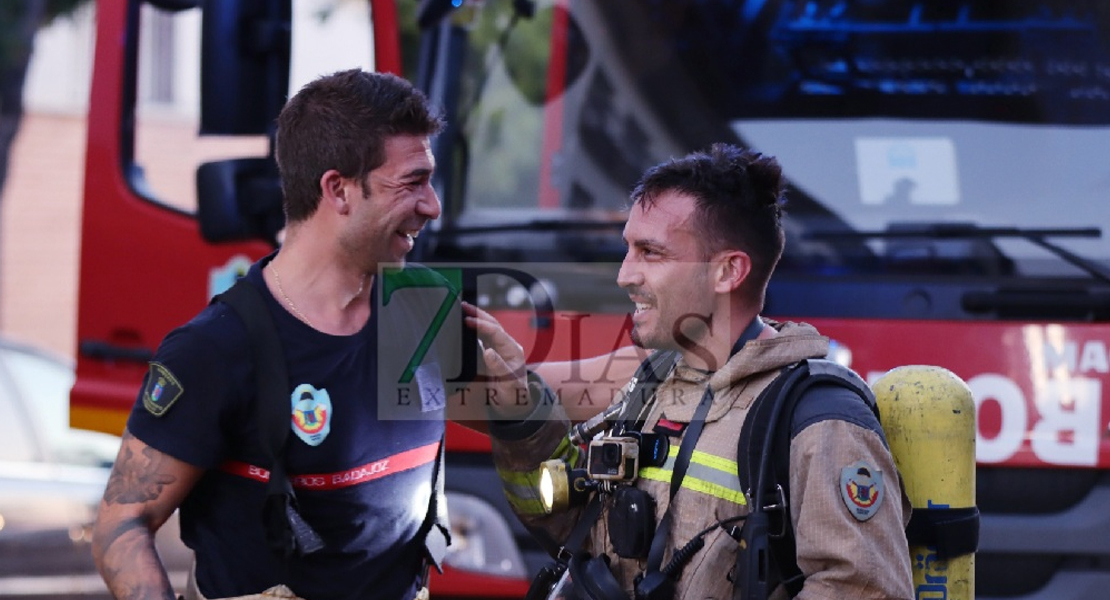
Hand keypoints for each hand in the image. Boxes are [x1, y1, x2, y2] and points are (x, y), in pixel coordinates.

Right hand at [462, 302, 530, 417]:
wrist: (514, 404)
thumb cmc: (513, 394)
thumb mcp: (508, 383)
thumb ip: (499, 367)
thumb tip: (488, 352)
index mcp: (513, 350)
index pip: (497, 332)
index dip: (482, 325)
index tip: (467, 320)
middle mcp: (507, 346)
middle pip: (493, 325)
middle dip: (479, 314)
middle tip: (463, 306)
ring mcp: (500, 349)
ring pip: (488, 329)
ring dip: (477, 318)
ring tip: (463, 311)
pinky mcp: (493, 353)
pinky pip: (484, 337)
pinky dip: (475, 329)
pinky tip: (466, 325)